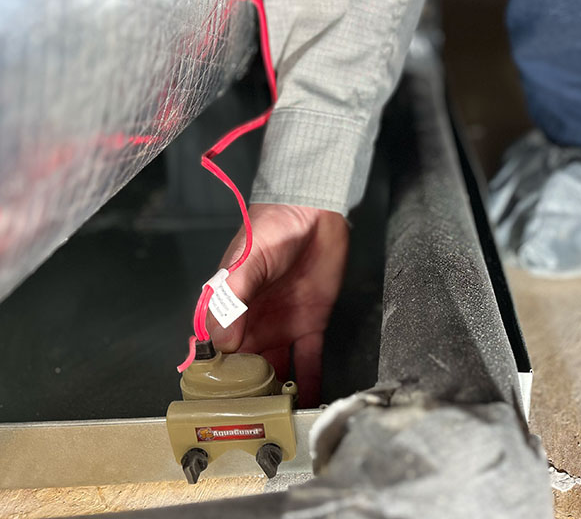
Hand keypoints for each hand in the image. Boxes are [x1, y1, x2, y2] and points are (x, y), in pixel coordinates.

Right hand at [207, 203, 348, 406]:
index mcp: (226, 309)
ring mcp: (280, 326)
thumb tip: (223, 342)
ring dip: (277, 393)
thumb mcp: (247, 259)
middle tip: (249, 426)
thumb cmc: (271, 227)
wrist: (314, 210)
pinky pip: (308, 359)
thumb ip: (234, 298)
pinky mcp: (310, 324)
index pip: (213, 350)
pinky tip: (308, 403)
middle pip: (243, 369)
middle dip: (245, 396)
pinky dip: (309, 381)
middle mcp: (251, 324)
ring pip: (275, 370)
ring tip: (277, 422)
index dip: (211, 378)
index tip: (212, 405)